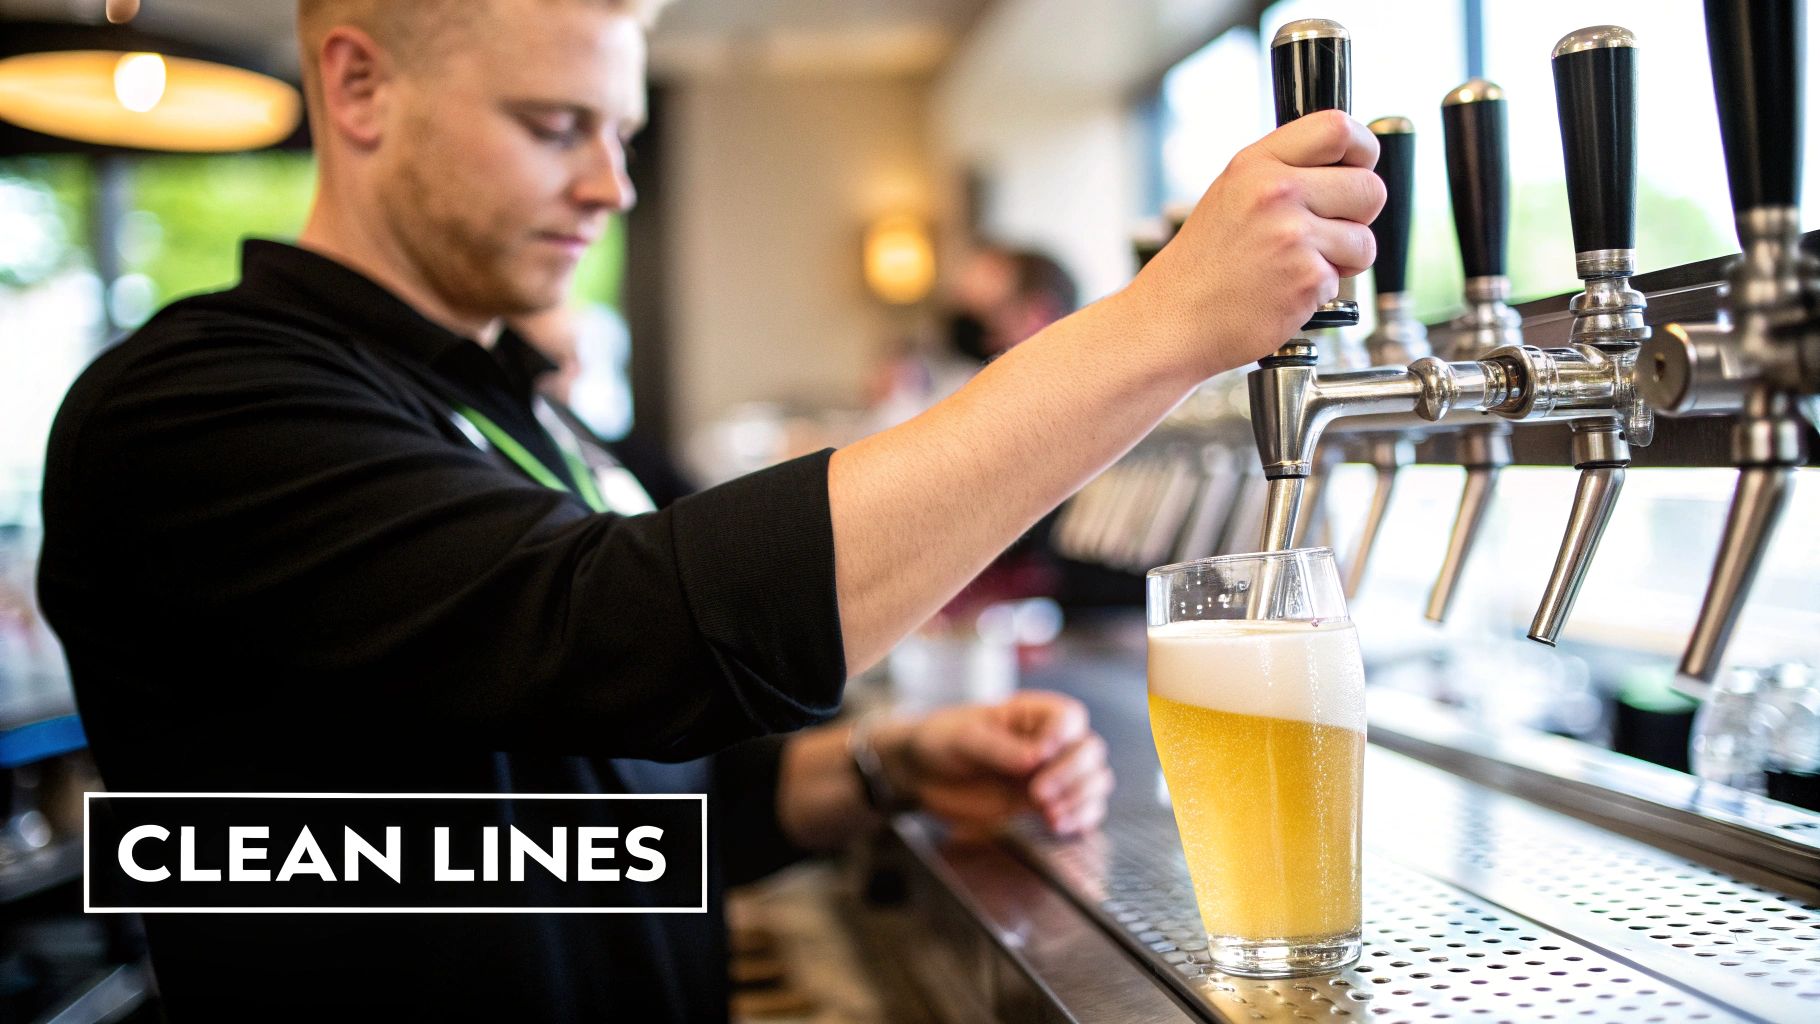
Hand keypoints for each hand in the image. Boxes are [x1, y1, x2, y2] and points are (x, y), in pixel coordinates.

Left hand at [879, 691, 1113, 837]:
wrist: (920, 774)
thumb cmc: (940, 741)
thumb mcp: (964, 737)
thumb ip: (999, 748)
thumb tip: (1036, 759)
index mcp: (1031, 714)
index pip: (1069, 717)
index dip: (1062, 737)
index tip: (1039, 756)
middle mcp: (1046, 743)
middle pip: (1089, 751)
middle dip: (1072, 775)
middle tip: (1037, 795)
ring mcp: (1048, 774)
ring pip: (1093, 780)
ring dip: (1081, 800)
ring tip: (1051, 817)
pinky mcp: (1042, 804)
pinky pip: (1080, 809)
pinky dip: (1081, 818)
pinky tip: (1062, 827)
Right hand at [1127, 110, 1384, 379]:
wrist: (1172, 319)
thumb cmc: (1202, 264)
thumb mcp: (1232, 193)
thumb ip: (1284, 172)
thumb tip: (1347, 166)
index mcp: (1257, 165)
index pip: (1338, 129)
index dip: (1362, 151)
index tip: (1357, 168)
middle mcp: (1276, 193)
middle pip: (1369, 187)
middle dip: (1358, 215)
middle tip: (1326, 231)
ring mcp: (1292, 236)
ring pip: (1364, 240)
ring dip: (1343, 259)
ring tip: (1298, 265)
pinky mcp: (1306, 279)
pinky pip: (1343, 279)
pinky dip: (1320, 290)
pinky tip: (1284, 290)